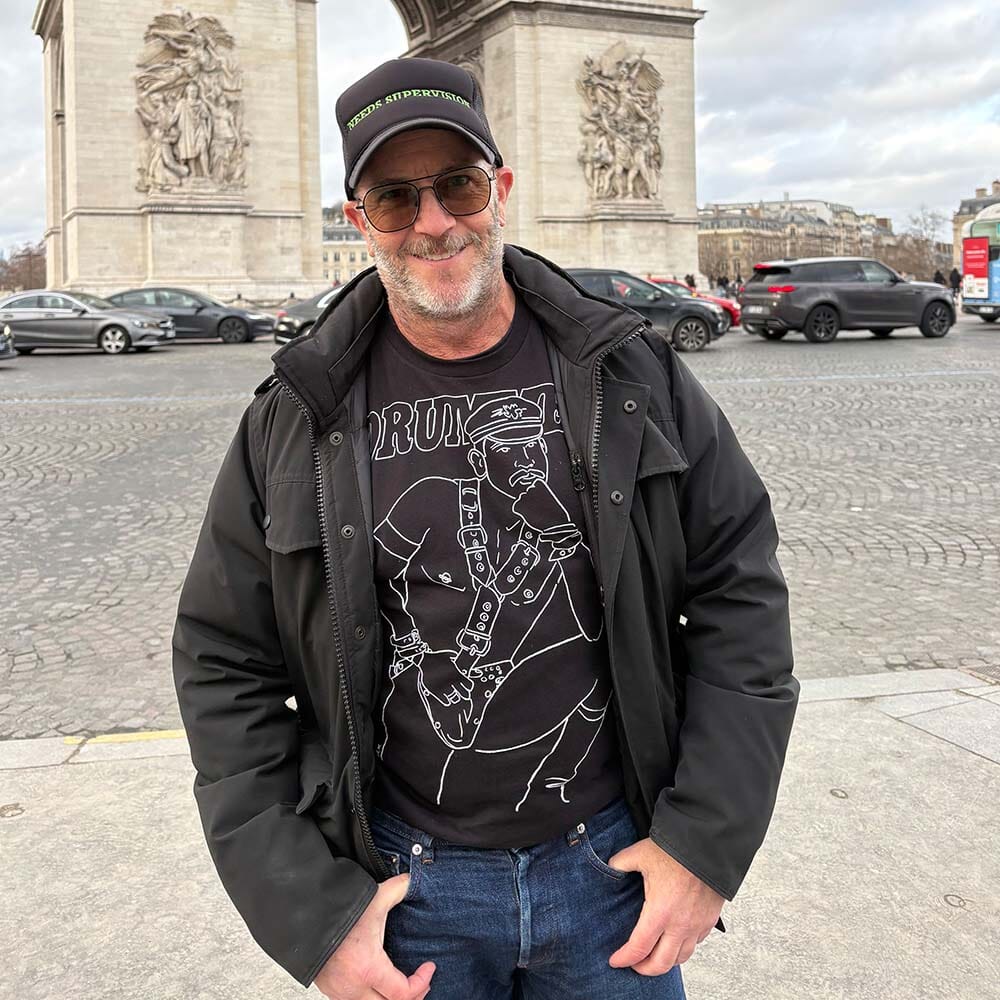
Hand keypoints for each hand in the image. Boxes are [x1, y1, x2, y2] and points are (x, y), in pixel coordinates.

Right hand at [313, 874, 434, 998]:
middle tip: (421, 982)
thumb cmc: (336, 911)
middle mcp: (353, 987)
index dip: (421, 982)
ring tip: (402, 986)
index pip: (403, 993)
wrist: (302, 916)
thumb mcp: (374, 899)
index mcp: (367, 968)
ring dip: (390, 998)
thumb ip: (398, 889)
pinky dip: (373, 997)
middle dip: (411, 997)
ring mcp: (340, 992)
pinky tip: (379, 984)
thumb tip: (412, 881)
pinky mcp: (330, 990)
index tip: (429, 968)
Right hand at [417, 650, 471, 707]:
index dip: (468, 687)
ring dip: (455, 698)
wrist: (425, 660)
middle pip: (464, 694)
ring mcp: (444, 686)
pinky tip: (446, 700)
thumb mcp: (449, 658)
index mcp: (457, 673)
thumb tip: (461, 662)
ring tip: (454, 696)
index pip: (469, 685)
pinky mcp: (435, 691)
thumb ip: (456, 660)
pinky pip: (445, 701)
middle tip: (462, 695)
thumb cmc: (438, 658)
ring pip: (454, 698)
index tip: (467, 687)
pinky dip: (446, 701)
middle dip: (464, 694)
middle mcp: (452, 681)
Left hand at [607, 838, 723, 975]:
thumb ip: (619, 864)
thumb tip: (608, 868)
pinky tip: (675, 939)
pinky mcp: (710, 920)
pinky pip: (696, 943)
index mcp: (659, 912)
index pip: (639, 948)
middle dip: (645, 969)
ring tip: (654, 955)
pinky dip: (683, 947)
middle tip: (634, 965)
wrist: (707, 845)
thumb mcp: (639, 854)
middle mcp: (680, 924)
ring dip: (666, 961)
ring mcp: (697, 924)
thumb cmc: (675, 849)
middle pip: (662, 963)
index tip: (615, 960)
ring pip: (682, 957)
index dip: (624, 959)